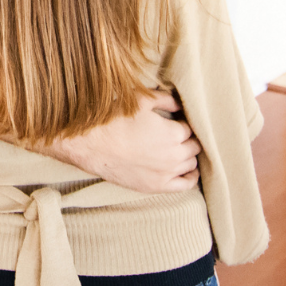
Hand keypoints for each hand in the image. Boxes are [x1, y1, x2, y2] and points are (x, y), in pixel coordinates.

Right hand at [44, 90, 200, 194]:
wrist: (91, 146)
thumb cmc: (114, 120)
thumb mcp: (140, 100)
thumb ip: (165, 99)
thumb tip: (180, 103)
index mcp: (173, 133)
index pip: (189, 128)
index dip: (181, 122)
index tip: (173, 121)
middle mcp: (174, 155)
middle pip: (193, 146)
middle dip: (186, 138)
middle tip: (173, 134)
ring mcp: (166, 173)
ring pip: (191, 163)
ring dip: (187, 155)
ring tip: (176, 148)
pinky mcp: (157, 186)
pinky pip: (185, 184)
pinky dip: (191, 176)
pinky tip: (188, 169)